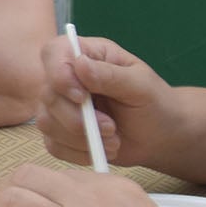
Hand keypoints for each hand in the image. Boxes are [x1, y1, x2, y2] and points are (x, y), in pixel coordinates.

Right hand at [37, 33, 171, 169]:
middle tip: (112, 128)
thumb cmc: (154, 104)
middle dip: (77, 119)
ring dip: (80, 139)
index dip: (59, 74)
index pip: (54, 53)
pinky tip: (101, 150)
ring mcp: (61, 106)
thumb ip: (110, 75)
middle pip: (48, 94)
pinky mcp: (60, 133)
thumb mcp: (140, 86)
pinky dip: (77, 153)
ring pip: (46, 122)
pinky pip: (53, 145)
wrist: (159, 138)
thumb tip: (80, 64)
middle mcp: (69, 78)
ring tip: (113, 141)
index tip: (81, 97)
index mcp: (88, 55)